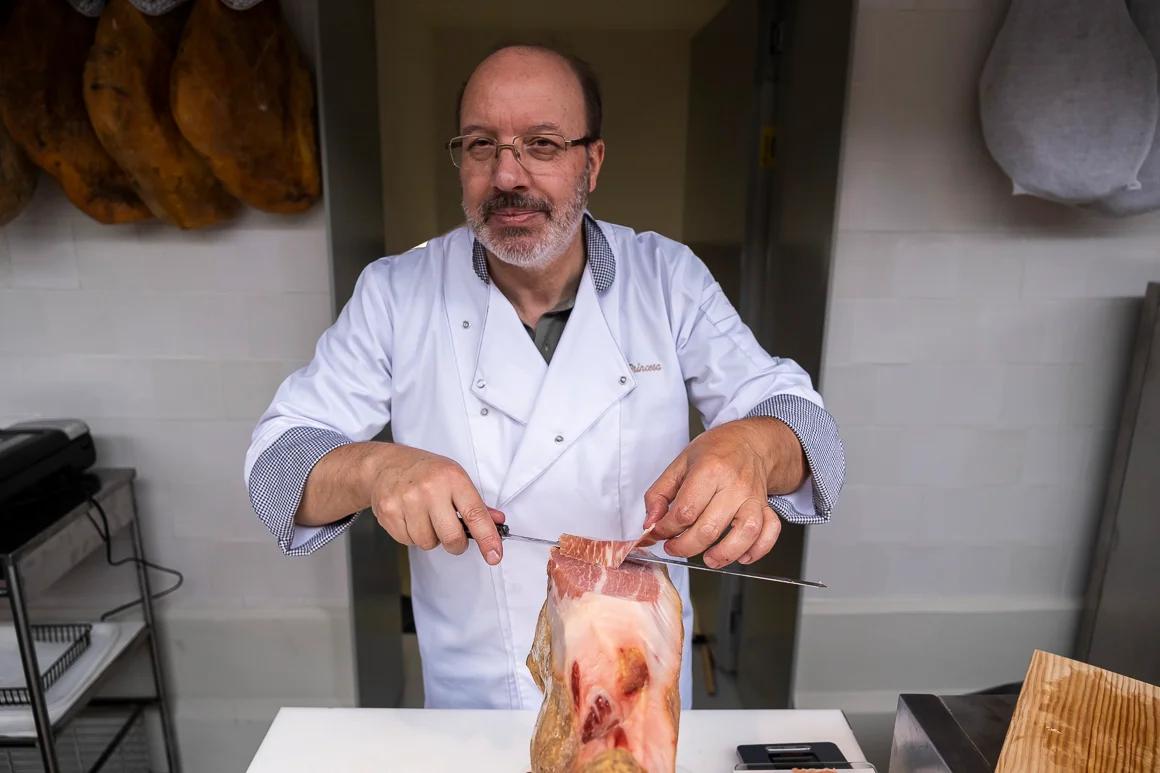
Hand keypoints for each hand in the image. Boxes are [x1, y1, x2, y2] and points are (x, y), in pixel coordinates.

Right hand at [365, 444, 504, 564]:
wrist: (385, 464)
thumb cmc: (425, 471)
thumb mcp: (454, 477)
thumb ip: (476, 503)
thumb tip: (497, 522)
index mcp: (452, 478)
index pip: (475, 514)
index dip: (488, 538)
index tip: (494, 555)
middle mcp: (430, 488)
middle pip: (451, 537)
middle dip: (456, 544)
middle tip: (453, 536)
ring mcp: (407, 500)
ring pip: (427, 543)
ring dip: (430, 537)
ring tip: (425, 518)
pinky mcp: (388, 512)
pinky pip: (408, 541)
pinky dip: (411, 536)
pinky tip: (410, 517)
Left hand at [642, 418, 801, 566]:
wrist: (749, 442)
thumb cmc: (714, 452)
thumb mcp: (679, 464)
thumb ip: (659, 494)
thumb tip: (651, 524)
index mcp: (709, 470)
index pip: (685, 511)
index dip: (666, 529)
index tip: (659, 532)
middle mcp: (734, 485)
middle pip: (710, 528)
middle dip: (686, 546)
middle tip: (675, 547)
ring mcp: (753, 497)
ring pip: (745, 533)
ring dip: (724, 554)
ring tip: (708, 559)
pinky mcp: (766, 507)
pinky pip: (770, 532)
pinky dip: (758, 550)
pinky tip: (741, 556)